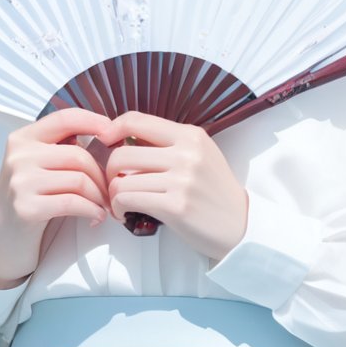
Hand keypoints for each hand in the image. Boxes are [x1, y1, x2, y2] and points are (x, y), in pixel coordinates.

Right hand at [0, 107, 121, 285]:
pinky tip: (95, 217)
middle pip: (79, 156)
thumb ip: (60, 149)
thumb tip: (105, 136)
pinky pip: (73, 202)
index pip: (65, 118)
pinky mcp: (26, 208)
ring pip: (79, 180)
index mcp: (22, 139)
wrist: (2, 242)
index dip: (94, 121)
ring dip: (99, 196)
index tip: (113, 133)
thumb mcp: (36, 167)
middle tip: (111, 191)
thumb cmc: (27, 202)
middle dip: (102, 176)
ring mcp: (20, 182)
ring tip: (103, 206)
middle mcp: (18, 156)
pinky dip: (92, 211)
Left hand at [104, 111, 248, 262]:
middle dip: (110, 171)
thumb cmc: (213, 191)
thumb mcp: (199, 155)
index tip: (105, 142)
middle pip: (122, 153)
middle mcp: (186, 153)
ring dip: (114, 194)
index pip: (137, 120)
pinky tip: (126, 213)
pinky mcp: (175, 205)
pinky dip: (119, 207)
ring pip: (122, 179)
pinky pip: (128, 199)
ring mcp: (181, 179)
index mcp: (190, 135)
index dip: (112, 128)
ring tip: (122, 202)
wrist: (240, 226)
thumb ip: (167, 144)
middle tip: (115, 183)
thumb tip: (124, 137)